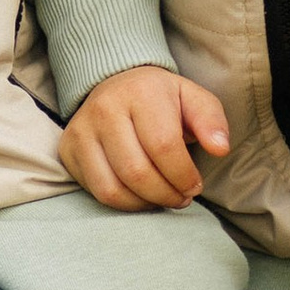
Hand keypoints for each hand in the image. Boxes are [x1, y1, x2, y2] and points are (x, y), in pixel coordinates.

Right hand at [59, 68, 230, 210]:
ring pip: (114, 188)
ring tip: (163, 198)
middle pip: (138, 172)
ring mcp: (82, 129)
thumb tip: (220, 148)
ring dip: (145, 204)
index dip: (184, 176)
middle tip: (182, 198)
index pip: (164, 147)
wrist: (117, 84)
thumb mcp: (193, 99)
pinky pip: (97, 191)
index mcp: (141, 92)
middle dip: (166, 195)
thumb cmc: (161, 99)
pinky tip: (141, 197)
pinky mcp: (69, 148)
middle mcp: (106, 108)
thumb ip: (211, 121)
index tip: (196, 186)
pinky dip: (124, 204)